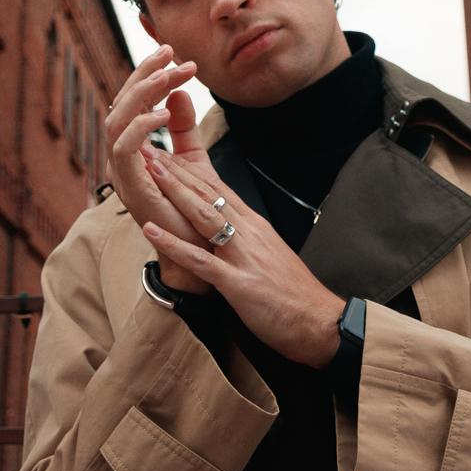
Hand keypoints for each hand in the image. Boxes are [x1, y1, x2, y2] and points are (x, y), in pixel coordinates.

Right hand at [103, 46, 209, 293]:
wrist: (201, 251)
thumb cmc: (193, 209)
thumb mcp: (192, 158)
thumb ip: (184, 127)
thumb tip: (180, 92)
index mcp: (132, 149)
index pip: (133, 102)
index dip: (150, 75)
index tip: (175, 54)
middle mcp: (121, 159)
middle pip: (120, 104)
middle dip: (145, 74)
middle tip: (172, 53)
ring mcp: (122, 174)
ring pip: (116, 120)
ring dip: (143, 92)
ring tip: (171, 74)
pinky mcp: (130, 188)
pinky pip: (123, 149)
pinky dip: (142, 126)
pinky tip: (166, 112)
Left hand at [140, 151, 344, 367]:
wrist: (320, 320)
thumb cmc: (294, 293)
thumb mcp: (269, 254)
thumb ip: (246, 239)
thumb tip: (226, 229)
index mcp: (254, 225)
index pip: (217, 190)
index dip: (190, 171)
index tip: (167, 155)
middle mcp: (248, 232)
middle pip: (208, 194)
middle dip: (176, 172)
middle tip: (150, 150)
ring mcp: (242, 255)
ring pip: (203, 216)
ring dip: (174, 193)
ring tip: (150, 173)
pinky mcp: (238, 283)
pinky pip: (200, 260)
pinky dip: (174, 245)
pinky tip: (151, 231)